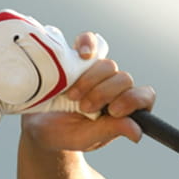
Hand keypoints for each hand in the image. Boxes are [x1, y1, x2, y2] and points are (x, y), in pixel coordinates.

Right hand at [22, 32, 155, 151]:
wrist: (34, 124)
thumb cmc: (63, 135)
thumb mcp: (85, 138)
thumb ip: (109, 131)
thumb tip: (137, 132)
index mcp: (122, 109)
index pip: (144, 96)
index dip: (133, 100)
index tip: (114, 110)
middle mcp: (113, 88)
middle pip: (124, 79)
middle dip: (104, 94)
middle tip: (84, 107)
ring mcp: (96, 71)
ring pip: (108, 65)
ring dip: (91, 80)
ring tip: (71, 96)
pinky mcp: (77, 57)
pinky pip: (90, 41)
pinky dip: (87, 43)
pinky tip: (83, 54)